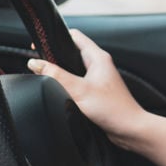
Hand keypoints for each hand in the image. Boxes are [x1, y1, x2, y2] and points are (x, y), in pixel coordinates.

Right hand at [27, 29, 145, 148]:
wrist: (129, 129)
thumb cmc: (114, 109)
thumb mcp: (79, 90)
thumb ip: (56, 75)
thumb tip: (36, 63)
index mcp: (98, 58)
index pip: (75, 36)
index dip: (56, 37)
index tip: (40, 42)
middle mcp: (99, 66)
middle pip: (71, 53)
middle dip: (55, 57)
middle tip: (40, 63)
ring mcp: (98, 79)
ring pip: (73, 70)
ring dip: (61, 73)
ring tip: (49, 78)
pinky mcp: (96, 92)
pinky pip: (76, 84)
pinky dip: (67, 86)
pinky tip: (60, 94)